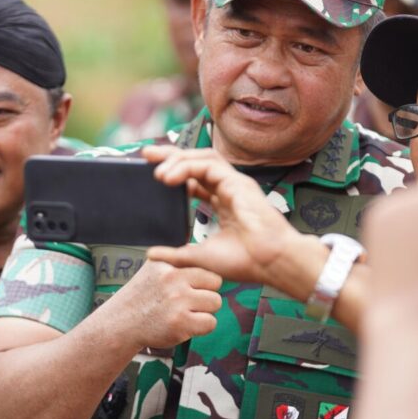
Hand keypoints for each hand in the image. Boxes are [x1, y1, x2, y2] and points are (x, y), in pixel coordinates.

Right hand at [101, 259, 221, 349]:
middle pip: (216, 283)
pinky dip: (201, 327)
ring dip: (205, 310)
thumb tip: (195, 247)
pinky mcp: (180, 324)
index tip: (192, 288)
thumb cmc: (140, 297)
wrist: (121, 323)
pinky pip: (210, 323)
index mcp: (168, 266)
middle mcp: (173, 281)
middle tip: (190, 302)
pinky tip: (186, 325)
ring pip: (215, 303)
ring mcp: (177, 303)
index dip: (204, 281)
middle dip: (206, 294)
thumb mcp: (152, 269)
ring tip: (186, 313)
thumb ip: (174, 259)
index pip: (206, 269)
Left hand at [143, 146, 298, 284]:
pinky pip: (208, 165)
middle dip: (171, 156)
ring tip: (157, 172)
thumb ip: (176, 254)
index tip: (154, 175)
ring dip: (178, 160)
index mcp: (223, 203)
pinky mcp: (238, 182)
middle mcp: (228, 189)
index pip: (195, 179)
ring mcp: (235, 183)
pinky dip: (187, 167)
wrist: (271, 263)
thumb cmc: (246, 262)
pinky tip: (169, 177)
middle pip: (197, 162)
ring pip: (203, 157)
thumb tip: (150, 254)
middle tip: (146, 155)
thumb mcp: (201, 257)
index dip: (175, 174)